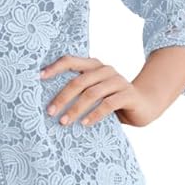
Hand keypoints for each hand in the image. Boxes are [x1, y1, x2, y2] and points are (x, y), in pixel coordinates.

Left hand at [40, 54, 155, 127]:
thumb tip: (50, 104)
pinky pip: (108, 104)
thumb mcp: (95, 93)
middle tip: (50, 112)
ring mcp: (118, 81)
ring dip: (76, 109)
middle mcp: (105, 70)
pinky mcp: (128, 95)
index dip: (54, 67)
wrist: (145, 105)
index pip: (70, 60)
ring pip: (92, 93)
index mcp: (94, 66)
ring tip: (64, 122)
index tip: (39, 78)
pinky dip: (94, 114)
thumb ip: (79, 92)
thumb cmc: (113, 100)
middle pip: (79, 80)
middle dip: (62, 97)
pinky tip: (85, 124)